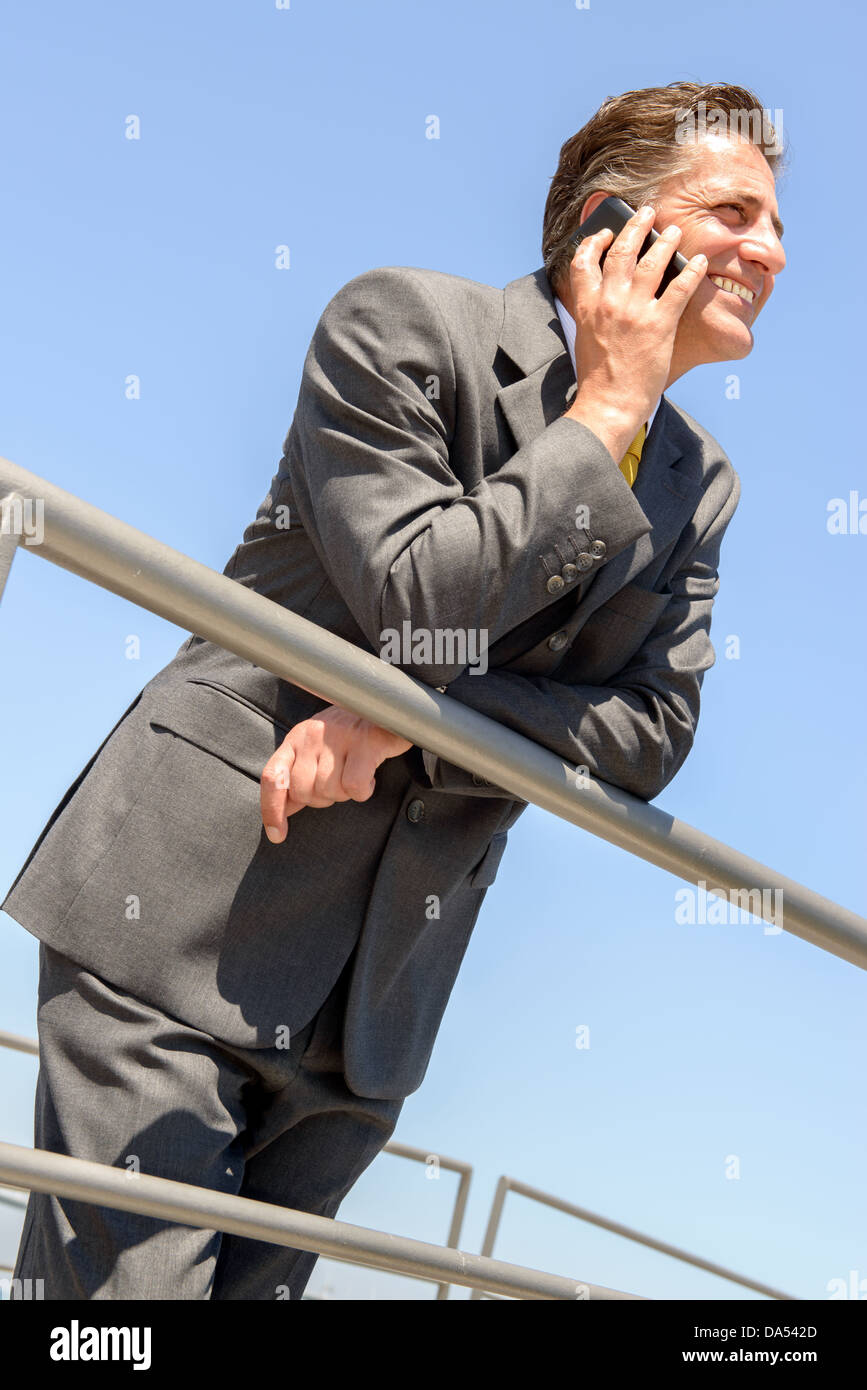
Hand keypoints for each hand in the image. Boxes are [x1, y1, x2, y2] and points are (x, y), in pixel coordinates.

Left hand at [260, 704, 411, 841]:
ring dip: (345, 793)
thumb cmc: (351, 736)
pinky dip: (364, 790)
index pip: (273, 777)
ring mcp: (338, 736)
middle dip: (322, 798)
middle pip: (304, 791)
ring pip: (330, 790)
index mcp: (296, 738)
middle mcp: (312, 735)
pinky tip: (370, 776)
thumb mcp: (317, 751)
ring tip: (356, 774)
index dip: (272, 809)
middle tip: (340, 783)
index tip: (278, 835)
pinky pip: (354, 786)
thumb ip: (299, 778)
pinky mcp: (365, 742)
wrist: (387, 707)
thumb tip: (283, 811)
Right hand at [563, 204, 706, 463]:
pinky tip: (700, 262)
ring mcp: (635, 312)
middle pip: (622, 251)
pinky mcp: (659, 324)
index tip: (605, 233)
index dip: (594, 241)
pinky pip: (680, 288)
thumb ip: (593, 315)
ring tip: (675, 230)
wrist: (609, 404)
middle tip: (647, 212)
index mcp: (586, 306)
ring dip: (666, 241)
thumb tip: (603, 301)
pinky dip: (692, 271)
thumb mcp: (585, 340)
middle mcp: (609, 302)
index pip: (584, 261)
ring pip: (652, 261)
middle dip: (635, 226)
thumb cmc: (598, 380)